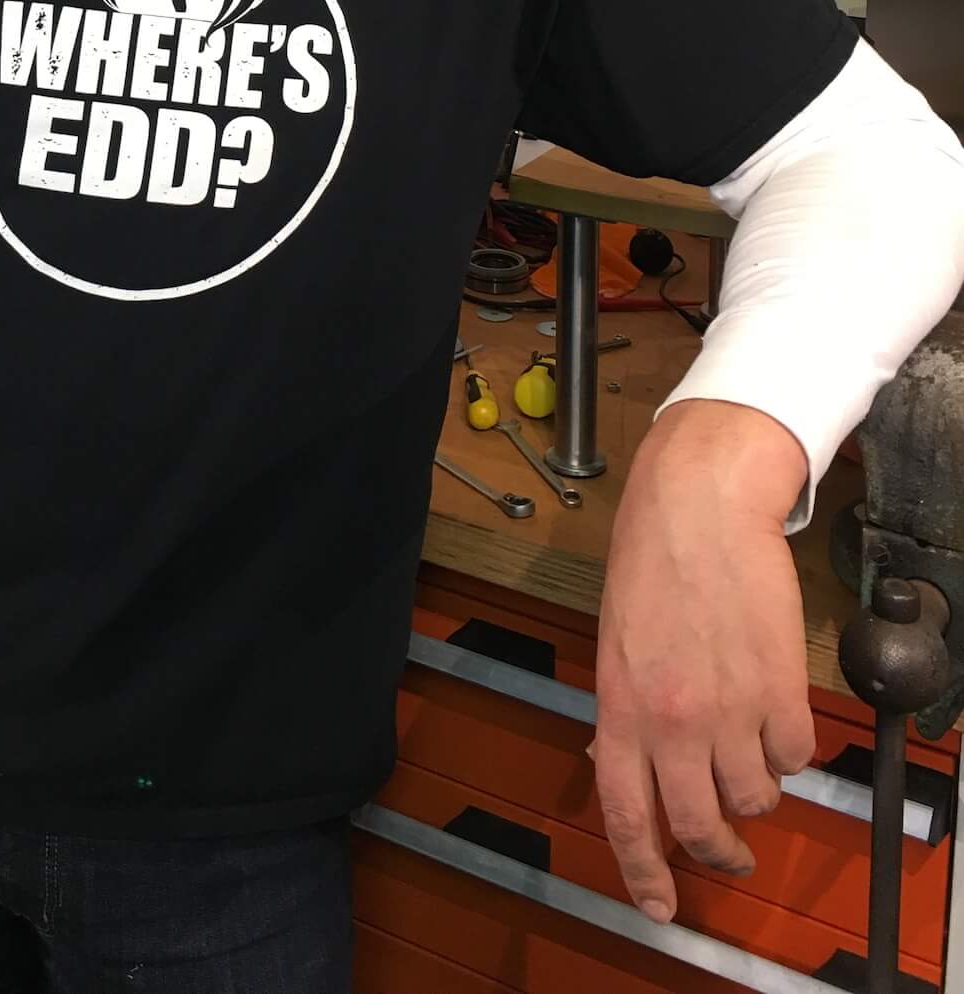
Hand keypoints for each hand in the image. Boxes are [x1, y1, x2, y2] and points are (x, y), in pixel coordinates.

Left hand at [592, 400, 813, 923]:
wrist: (701, 505)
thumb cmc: (650, 558)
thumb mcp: (615, 640)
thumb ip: (623, 708)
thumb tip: (617, 762)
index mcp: (620, 707)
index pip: (626, 813)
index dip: (642, 872)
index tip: (659, 905)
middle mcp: (672, 720)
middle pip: (699, 824)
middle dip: (718, 849)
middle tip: (730, 849)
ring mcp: (730, 709)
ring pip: (756, 795)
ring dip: (757, 787)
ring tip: (752, 751)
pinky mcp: (781, 691)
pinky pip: (795, 754)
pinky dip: (790, 747)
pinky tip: (777, 713)